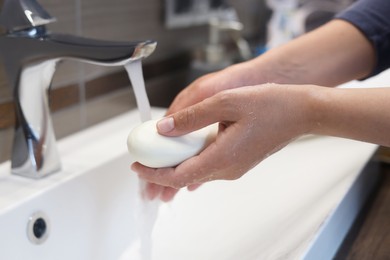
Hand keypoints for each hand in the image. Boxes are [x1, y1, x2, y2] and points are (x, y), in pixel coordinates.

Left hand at [132, 84, 314, 194]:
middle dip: (159, 173)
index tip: (137, 166)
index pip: (178, 176)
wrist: (300, 112)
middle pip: (184, 177)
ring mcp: (233, 168)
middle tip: (142, 162)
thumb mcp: (225, 102)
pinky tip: (182, 151)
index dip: (154, 174)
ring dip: (174, 167)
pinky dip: (189, 161)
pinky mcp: (237, 162)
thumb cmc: (270, 105)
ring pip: (195, 173)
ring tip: (157, 156)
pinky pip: (207, 166)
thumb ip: (191, 117)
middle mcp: (227, 169)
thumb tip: (164, 128)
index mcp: (222, 158)